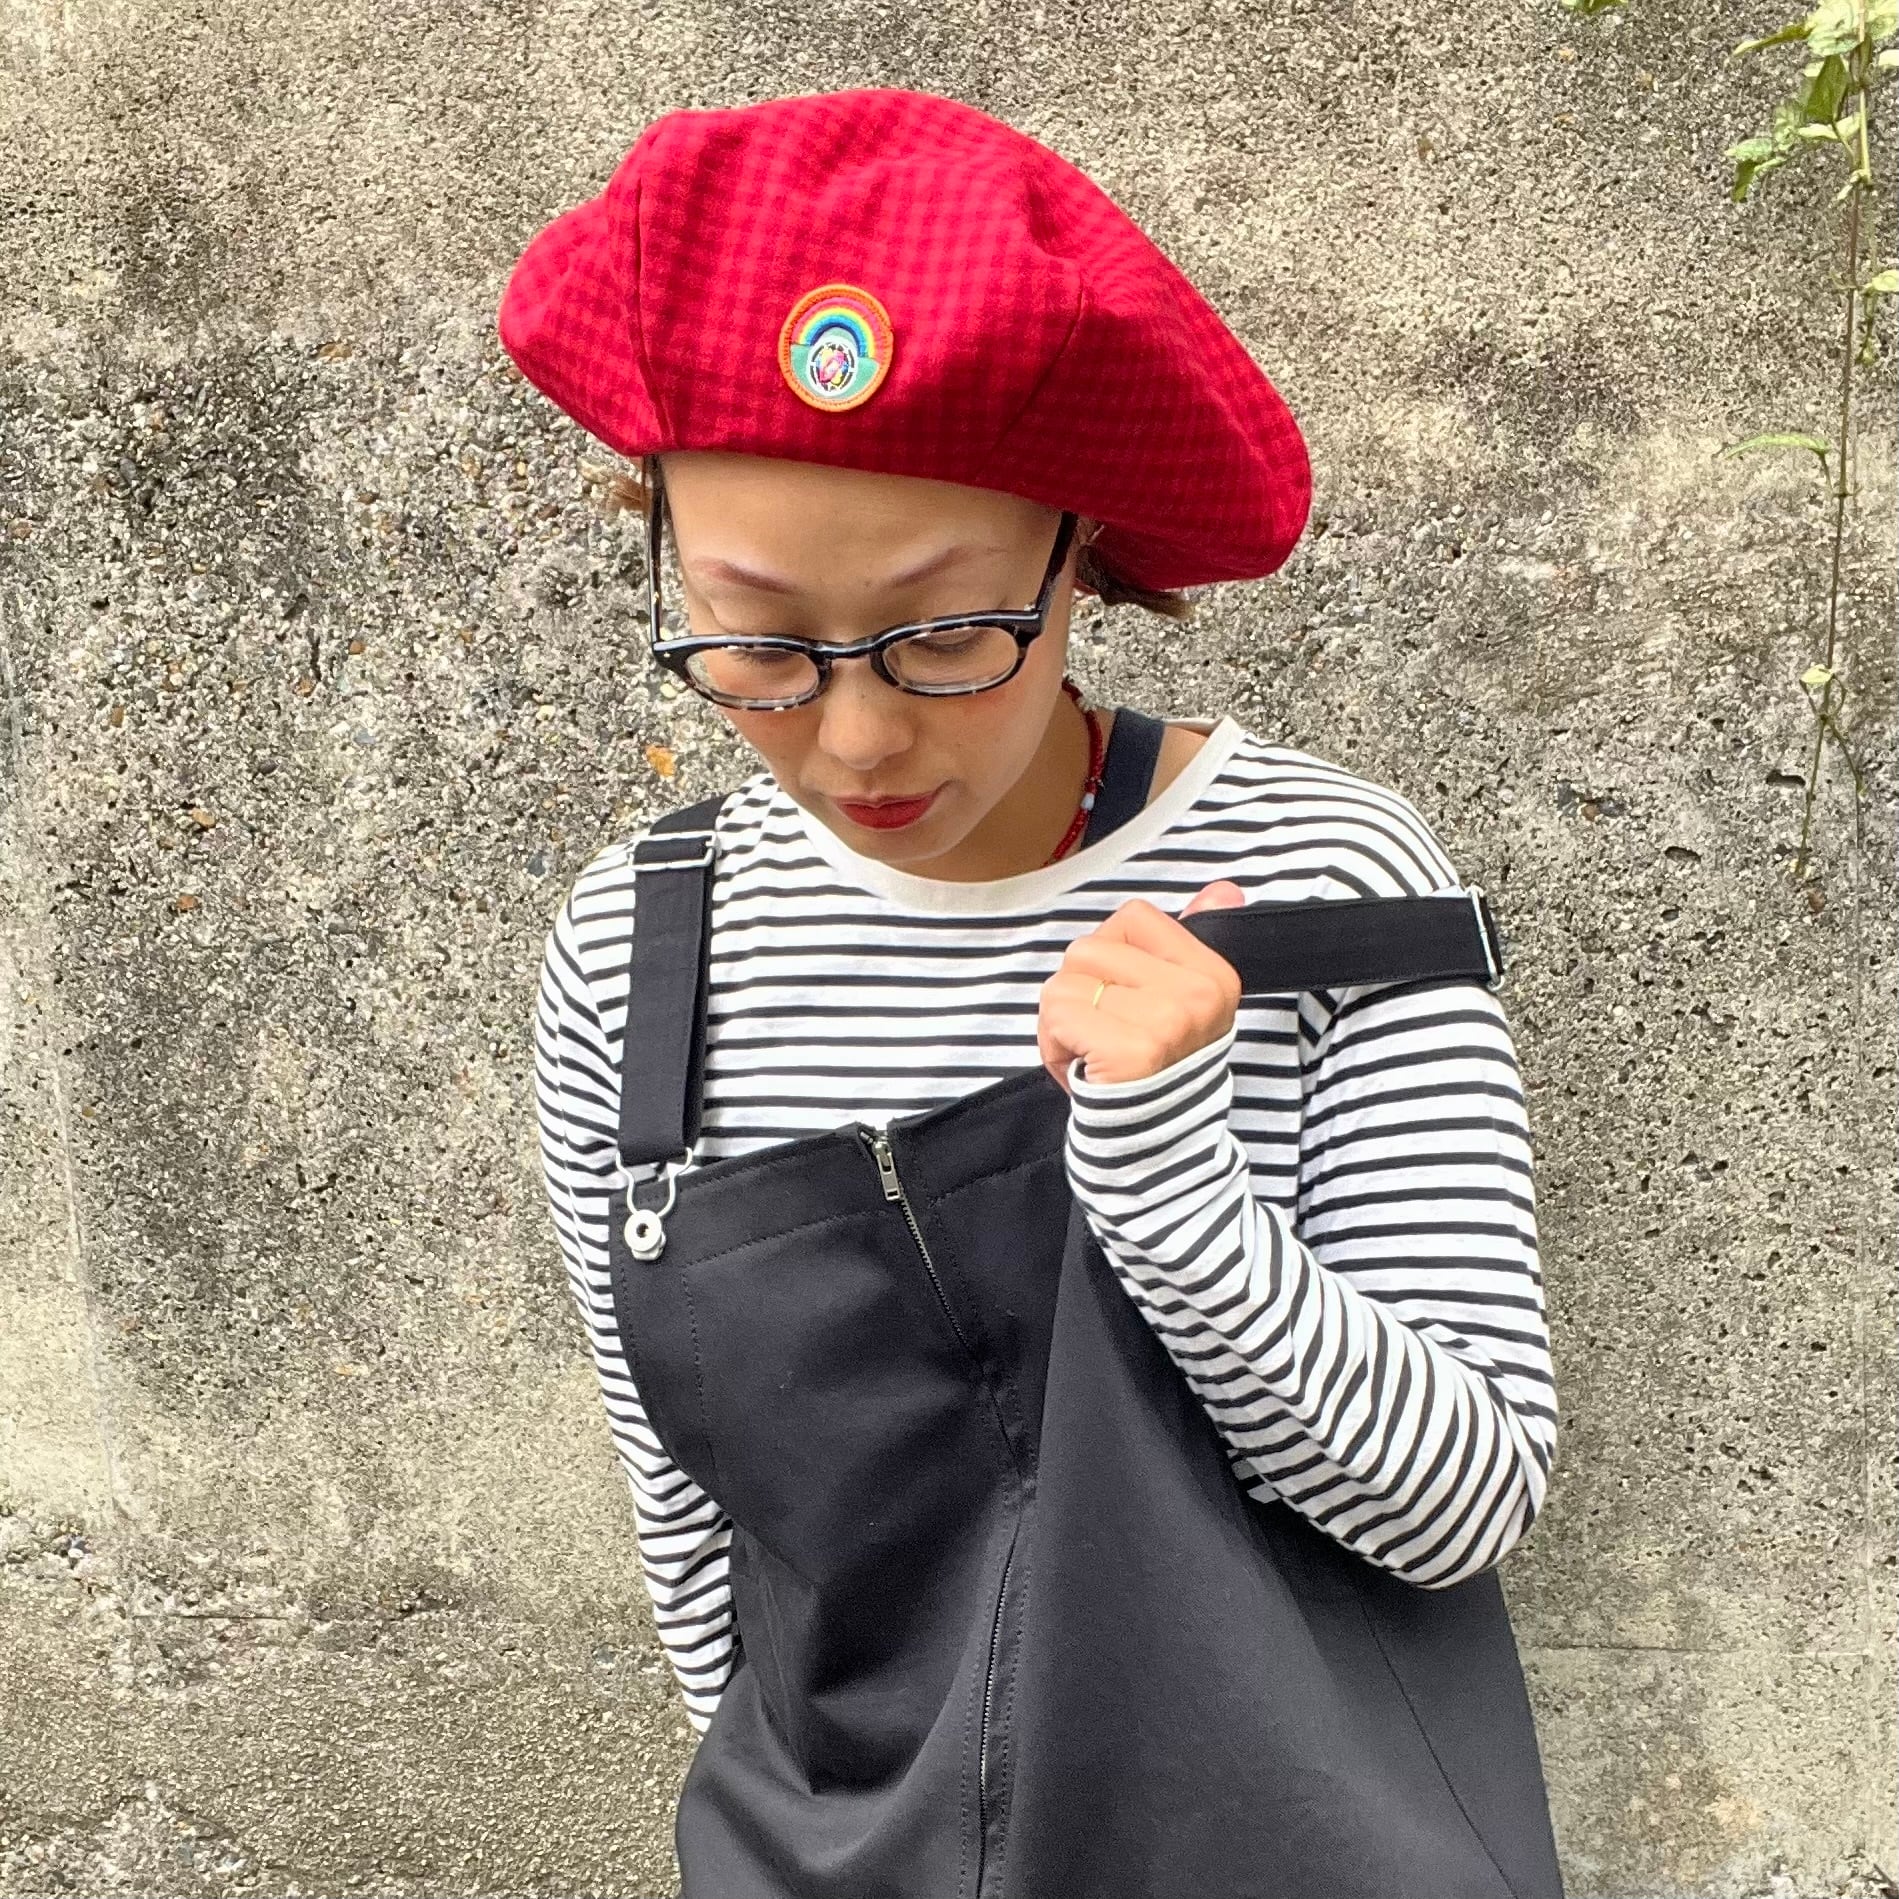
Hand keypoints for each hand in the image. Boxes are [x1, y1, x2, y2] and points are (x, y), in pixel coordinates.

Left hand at [1038, 881, 1249, 1093]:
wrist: (1159, 1149)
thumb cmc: (1159, 1072)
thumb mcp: (1185, 1004)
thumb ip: (1191, 941)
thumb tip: (1223, 889)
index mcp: (1213, 974)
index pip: (1133, 918)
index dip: (1108, 954)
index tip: (1121, 996)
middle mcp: (1197, 994)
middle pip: (1088, 950)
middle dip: (1076, 992)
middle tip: (1100, 1035)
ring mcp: (1167, 1021)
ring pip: (1065, 983)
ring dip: (1060, 1023)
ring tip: (1090, 1055)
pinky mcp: (1132, 1050)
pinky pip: (1058, 1014)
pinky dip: (1053, 1046)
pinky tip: (1081, 1071)